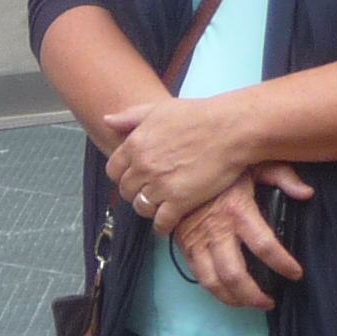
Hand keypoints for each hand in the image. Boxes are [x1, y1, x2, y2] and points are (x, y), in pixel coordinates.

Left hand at [103, 92, 257, 230]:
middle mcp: (143, 167)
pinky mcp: (179, 202)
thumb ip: (130, 117)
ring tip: (158, 206)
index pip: (114, 170)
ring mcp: (160, 185)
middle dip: (135, 192)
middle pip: (126, 190)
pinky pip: (161, 222)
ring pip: (141, 207)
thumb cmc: (198, 116)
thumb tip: (106, 120)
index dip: (123, 175)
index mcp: (135, 145)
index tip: (134, 177)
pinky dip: (163, 226)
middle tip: (148, 192)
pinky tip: (168, 224)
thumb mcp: (158, 109)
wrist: (229, 130)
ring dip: (148, 208)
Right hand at [161, 167, 312, 312]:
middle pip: (235, 275)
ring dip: (232, 299)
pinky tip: (226, 291)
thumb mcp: (255, 162)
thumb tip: (307, 193)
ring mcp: (196, 240)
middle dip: (254, 296)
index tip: (296, 274)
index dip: (283, 264)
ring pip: (213, 282)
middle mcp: (216, 230)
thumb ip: (282, 176)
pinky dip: (213, 289)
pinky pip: (197, 274)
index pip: (265, 247)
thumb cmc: (222, 163)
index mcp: (238, 211)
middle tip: (269, 302)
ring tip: (249, 303)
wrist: (178, 162)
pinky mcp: (184, 244)